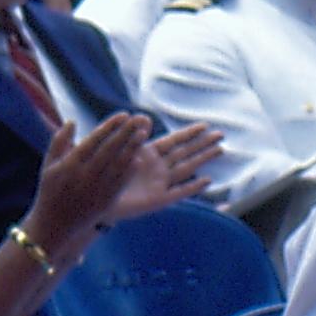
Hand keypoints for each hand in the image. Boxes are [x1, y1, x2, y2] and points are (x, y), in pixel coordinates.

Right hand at [24, 112, 153, 260]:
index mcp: (70, 165)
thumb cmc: (50, 191)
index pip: (94, 140)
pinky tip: (139, 157)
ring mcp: (98, 188)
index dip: (110, 127)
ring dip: (132, 148)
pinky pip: (121, 182)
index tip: (123, 115)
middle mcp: (85, 175)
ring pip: (119, 164)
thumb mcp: (48, 165)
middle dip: (125, 133)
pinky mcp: (107, 200)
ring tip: (143, 133)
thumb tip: (71, 121)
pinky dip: (130, 169)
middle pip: (110, 150)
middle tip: (139, 119)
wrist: (55, 224)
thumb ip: (59, 142)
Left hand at [105, 124, 222, 225]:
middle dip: (202, 143)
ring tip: (220, 149)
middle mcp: (157, 168)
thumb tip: (142, 115)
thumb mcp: (117, 151)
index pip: (173, 141)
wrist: (94, 200)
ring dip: (203, 159)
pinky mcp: (158, 199)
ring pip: (186, 168)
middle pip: (184, 153)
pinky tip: (207, 180)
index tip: (205, 125)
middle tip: (221, 134)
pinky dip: (192, 186)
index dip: (189, 133)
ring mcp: (160, 183)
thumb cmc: (102, 175)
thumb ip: (130, 135)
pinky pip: (179, 192)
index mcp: (147, 154)